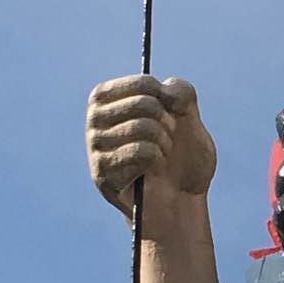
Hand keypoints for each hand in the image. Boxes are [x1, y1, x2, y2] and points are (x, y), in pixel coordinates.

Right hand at [86, 75, 216, 238]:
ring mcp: (94, 146)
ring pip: (142, 127)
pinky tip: (152, 171)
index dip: (170, 99)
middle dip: (168, 123)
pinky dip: (157, 160)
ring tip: (162, 155)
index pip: (144, 83)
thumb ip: (182, 92)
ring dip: (164, 143)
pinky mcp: (101, 172)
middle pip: (145, 104)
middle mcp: (95, 119)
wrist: (181, 199)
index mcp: (108, 98)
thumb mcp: (189, 117)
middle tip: (168, 139)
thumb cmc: (182, 156)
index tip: (173, 113)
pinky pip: (140, 151)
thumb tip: (165, 90)